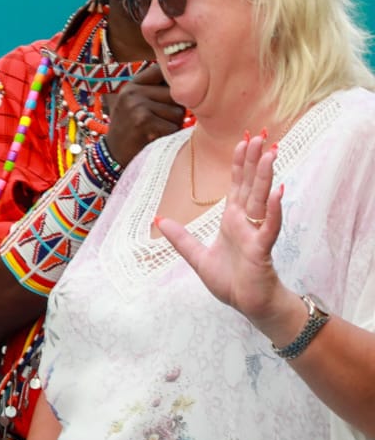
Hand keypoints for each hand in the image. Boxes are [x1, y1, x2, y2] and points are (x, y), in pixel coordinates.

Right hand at [104, 63, 184, 165]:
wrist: (113, 157)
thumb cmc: (132, 130)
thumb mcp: (135, 105)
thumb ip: (156, 91)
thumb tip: (193, 77)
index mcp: (132, 86)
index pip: (163, 71)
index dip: (174, 84)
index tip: (168, 100)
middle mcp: (133, 92)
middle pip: (176, 94)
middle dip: (174, 110)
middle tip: (158, 122)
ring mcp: (137, 106)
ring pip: (177, 112)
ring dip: (172, 125)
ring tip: (155, 131)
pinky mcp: (143, 121)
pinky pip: (173, 126)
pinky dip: (168, 137)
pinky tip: (154, 139)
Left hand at [156, 132, 292, 326]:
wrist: (248, 304)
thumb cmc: (230, 281)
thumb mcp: (196, 257)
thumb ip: (181, 239)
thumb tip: (160, 221)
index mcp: (233, 220)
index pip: (237, 185)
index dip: (240, 164)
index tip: (243, 141)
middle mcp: (246, 222)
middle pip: (251, 185)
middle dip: (255, 161)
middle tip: (261, 135)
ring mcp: (256, 234)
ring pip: (262, 200)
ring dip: (266, 177)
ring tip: (271, 153)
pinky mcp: (262, 250)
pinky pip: (269, 227)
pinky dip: (274, 211)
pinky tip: (279, 193)